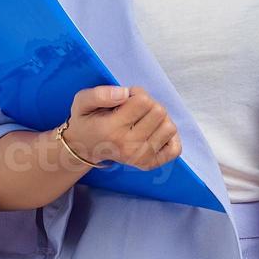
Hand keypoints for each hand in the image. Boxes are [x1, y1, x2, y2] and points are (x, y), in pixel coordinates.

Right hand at [61, 85, 181, 170]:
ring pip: (170, 128)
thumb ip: (100, 94)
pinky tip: (153, 133)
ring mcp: (140, 157)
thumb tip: (125, 93)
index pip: (143, 101)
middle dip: (149, 105)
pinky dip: (169, 138)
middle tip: (133, 110)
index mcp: (111, 129)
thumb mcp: (83, 101)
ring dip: (159, 120)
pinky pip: (175, 148)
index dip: (136, 93)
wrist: (84, 148)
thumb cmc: (86, 121)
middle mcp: (128, 146)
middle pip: (159, 112)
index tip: (125, 99)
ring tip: (142, 121)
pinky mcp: (149, 164)